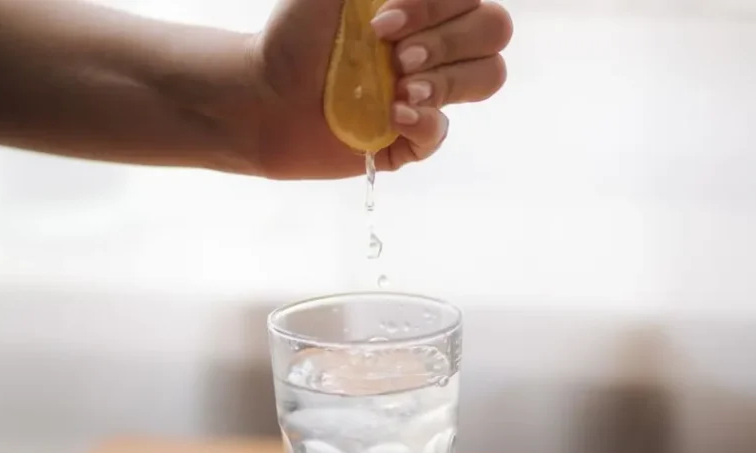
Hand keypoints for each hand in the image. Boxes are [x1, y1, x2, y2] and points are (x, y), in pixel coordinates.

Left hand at [249, 0, 512, 178]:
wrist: (262, 95)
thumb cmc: (294, 35)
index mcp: (426, 7)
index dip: (437, 8)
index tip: (380, 22)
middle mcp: (436, 46)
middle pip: (493, 33)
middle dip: (447, 43)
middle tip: (397, 57)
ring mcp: (429, 93)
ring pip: (486, 78)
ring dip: (446, 81)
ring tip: (400, 90)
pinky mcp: (411, 138)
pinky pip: (443, 131)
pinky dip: (423, 122)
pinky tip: (392, 116)